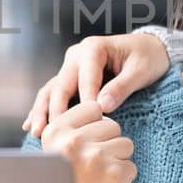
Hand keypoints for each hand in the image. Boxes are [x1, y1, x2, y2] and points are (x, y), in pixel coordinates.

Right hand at [23, 33, 170, 136]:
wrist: (150, 48)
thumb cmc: (148, 57)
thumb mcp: (141, 71)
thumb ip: (122, 87)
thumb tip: (103, 106)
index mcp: (92, 49)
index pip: (85, 80)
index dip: (85, 103)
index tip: (87, 125)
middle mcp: (76, 56)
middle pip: (60, 86)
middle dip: (55, 111)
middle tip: (54, 134)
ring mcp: (70, 67)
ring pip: (52, 91)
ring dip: (42, 111)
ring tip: (36, 132)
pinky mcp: (71, 79)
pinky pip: (54, 95)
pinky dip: (43, 110)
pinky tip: (31, 126)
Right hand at [38, 101, 136, 182]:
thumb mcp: (54, 156)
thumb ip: (72, 132)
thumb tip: (101, 107)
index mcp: (55, 132)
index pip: (92, 108)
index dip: (94, 127)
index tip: (84, 147)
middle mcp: (74, 141)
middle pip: (112, 125)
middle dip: (108, 145)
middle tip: (91, 170)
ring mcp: (96, 156)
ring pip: (125, 144)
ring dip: (117, 162)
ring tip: (97, 182)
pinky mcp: (115, 174)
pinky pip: (131, 167)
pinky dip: (123, 182)